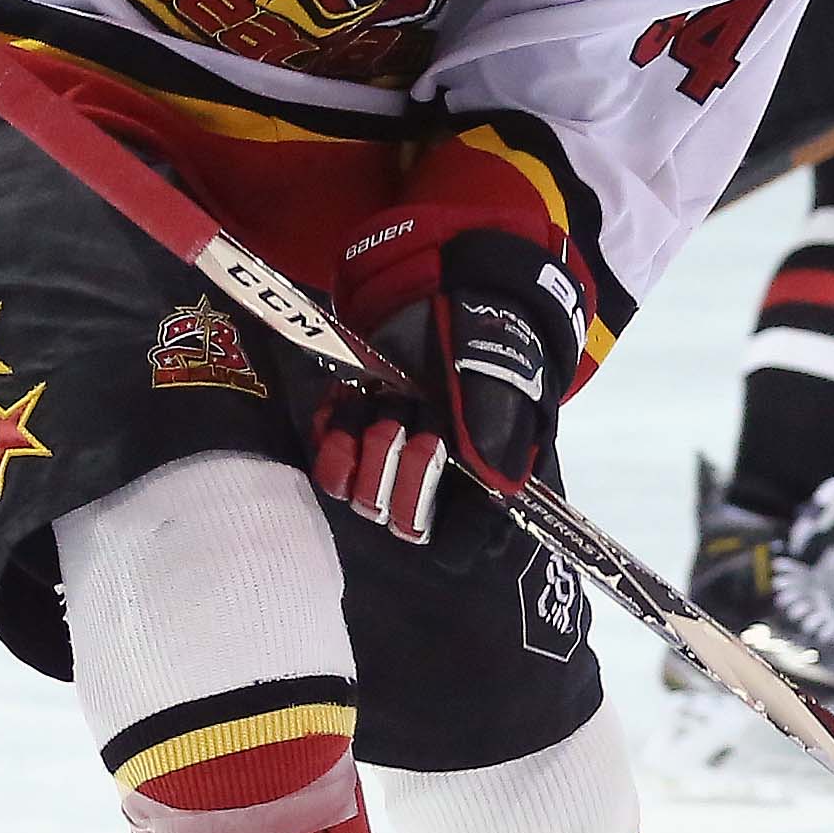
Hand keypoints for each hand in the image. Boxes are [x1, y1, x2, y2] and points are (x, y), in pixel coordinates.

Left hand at [315, 229, 587, 548]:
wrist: (456, 289)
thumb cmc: (491, 347)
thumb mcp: (507, 399)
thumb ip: (495, 454)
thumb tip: (484, 506)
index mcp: (476, 485)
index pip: (450, 543)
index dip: (430, 510)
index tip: (436, 462)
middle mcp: (431, 478)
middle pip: (393, 516)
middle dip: (396, 476)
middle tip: (413, 428)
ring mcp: (389, 451)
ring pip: (356, 489)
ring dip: (366, 446)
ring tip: (385, 406)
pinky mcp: (355, 423)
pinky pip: (326, 452)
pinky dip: (331, 429)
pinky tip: (349, 401)